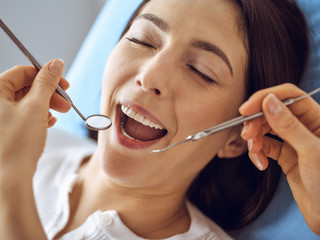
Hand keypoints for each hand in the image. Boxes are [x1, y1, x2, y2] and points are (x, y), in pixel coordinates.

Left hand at [0, 59, 70, 238]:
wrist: (9, 179)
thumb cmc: (17, 144)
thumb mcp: (36, 107)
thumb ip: (46, 82)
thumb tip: (55, 63)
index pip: (22, 72)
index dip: (46, 76)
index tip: (64, 84)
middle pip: (25, 87)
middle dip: (48, 93)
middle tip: (66, 102)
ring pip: (26, 102)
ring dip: (45, 105)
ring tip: (58, 115)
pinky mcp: (5, 130)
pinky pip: (23, 115)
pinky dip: (38, 116)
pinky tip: (48, 123)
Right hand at [239, 83, 319, 235]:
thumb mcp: (311, 152)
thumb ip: (289, 125)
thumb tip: (268, 101)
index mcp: (318, 119)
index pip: (289, 96)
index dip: (265, 98)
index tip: (246, 109)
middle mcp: (305, 127)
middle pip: (272, 112)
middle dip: (256, 122)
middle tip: (246, 135)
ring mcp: (294, 142)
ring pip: (266, 129)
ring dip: (254, 139)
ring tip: (254, 152)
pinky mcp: (285, 156)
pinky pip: (265, 147)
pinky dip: (257, 153)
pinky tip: (260, 163)